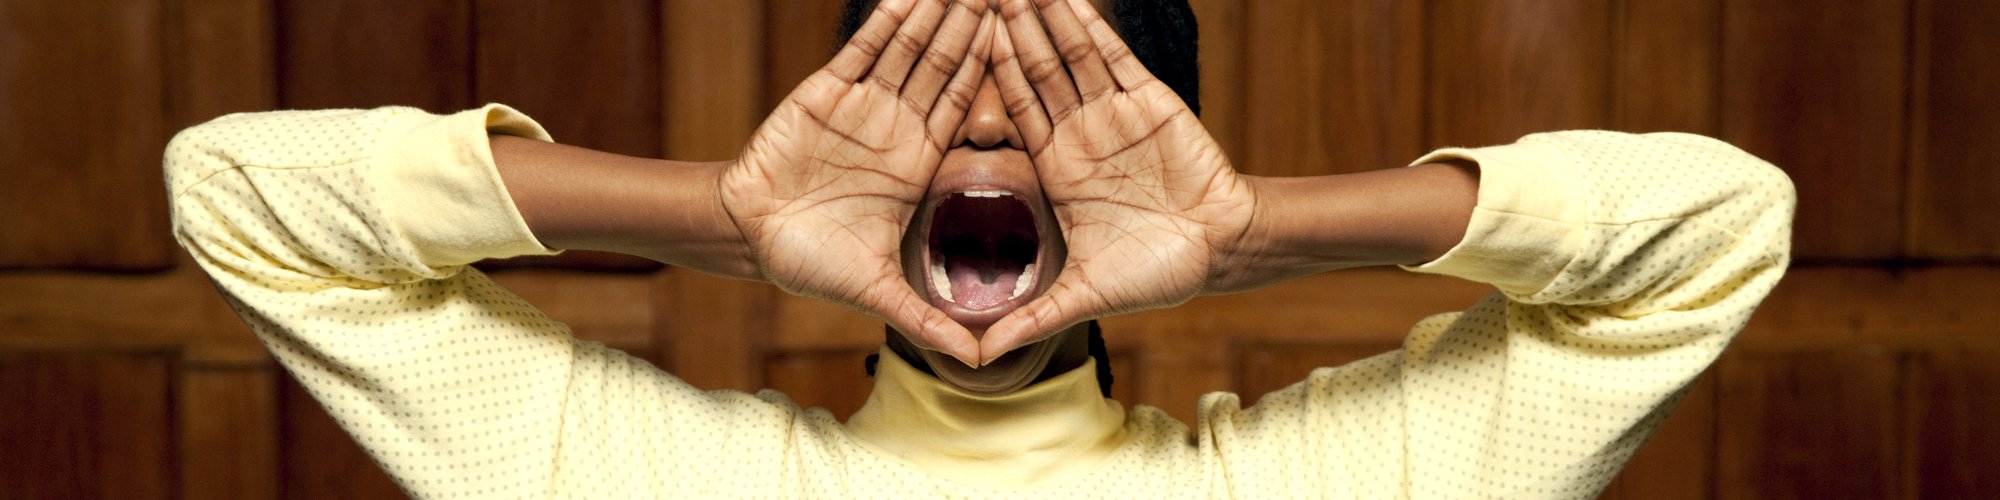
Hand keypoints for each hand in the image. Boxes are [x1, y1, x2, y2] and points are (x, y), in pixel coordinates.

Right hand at [721, 0, 992, 365]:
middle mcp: (897, 127)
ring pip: (910, 50)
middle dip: (981, 29)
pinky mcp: (825, 90)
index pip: (969, 110)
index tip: (1032, 46)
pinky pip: (862, 49)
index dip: (999, 77)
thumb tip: (980, 362)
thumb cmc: (811, 261)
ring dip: (941, 15)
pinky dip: (886, 20)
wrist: (749, 237)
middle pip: (949, 67)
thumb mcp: (878, 293)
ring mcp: (863, 105)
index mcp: (919, 164)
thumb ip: (928, 321)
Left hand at [981, 0, 1256, 361]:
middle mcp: (1079, 134)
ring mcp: (1114, 113)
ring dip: (1040, 19)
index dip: (980, 81)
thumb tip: (974, 356)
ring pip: (1068, 55)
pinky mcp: (1150, 101)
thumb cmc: (1157, 273)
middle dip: (1001, 33)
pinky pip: (1115, 56)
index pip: (1009, 115)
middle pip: (1031, 72)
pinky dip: (1092, 25)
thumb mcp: (1084, 298)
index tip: (947, 48)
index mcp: (1056, 170)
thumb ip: (1030, 318)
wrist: (1222, 251)